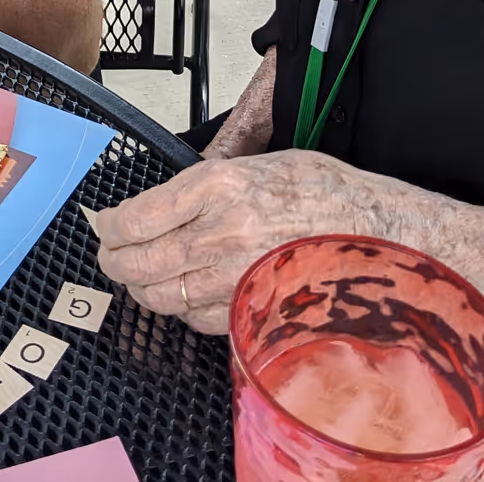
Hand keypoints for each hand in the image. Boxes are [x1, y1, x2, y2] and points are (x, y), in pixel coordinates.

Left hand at [96, 151, 424, 332]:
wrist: (379, 234)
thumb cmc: (325, 194)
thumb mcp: (259, 163)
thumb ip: (205, 181)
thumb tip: (156, 201)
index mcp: (218, 185)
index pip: (136, 216)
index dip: (109, 226)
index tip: (103, 226)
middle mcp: (221, 232)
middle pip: (139, 260)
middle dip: (115, 260)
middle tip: (110, 256)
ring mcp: (235, 277)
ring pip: (161, 294)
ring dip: (143, 287)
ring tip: (141, 276)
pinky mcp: (250, 311)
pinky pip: (195, 319)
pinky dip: (180, 309)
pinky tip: (183, 294)